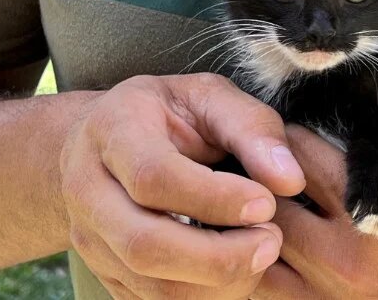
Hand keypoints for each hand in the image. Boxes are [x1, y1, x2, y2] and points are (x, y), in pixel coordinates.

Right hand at [59, 73, 307, 298]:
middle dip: (218, 256)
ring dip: (216, 284)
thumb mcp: (208, 97)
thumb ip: (251, 128)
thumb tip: (289, 179)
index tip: (265, 204)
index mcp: (111, 131)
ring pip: (149, 286)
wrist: (103, 140)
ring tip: (259, 255)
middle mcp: (87, 189)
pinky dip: (201, 297)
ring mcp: (90, 238)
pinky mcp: (104, 273)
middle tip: (271, 241)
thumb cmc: (167, 115)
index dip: (213, 199)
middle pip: (143, 244)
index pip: (152, 177)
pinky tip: (233, 272)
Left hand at [254, 59, 377, 299]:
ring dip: (263, 216)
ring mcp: (337, 293)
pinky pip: (276, 288)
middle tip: (270, 154)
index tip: (295, 120)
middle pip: (271, 202)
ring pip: (266, 246)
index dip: (290, 132)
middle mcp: (346, 257)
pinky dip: (270, 259)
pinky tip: (282, 235)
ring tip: (269, 192)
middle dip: (266, 173)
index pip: (299, 158)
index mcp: (373, 211)